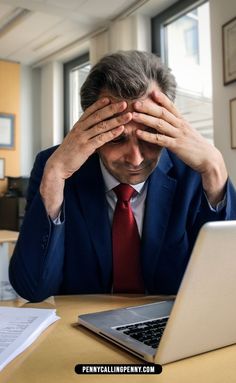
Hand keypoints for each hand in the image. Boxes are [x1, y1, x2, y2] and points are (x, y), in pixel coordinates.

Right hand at [40, 98, 131, 217]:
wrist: (58, 165)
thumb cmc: (68, 154)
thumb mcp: (75, 140)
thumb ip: (85, 134)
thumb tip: (95, 133)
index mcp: (77, 126)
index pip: (89, 112)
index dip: (99, 104)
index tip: (109, 98)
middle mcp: (80, 129)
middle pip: (98, 116)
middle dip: (112, 109)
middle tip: (124, 103)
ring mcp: (82, 138)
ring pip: (102, 126)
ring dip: (116, 120)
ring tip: (128, 116)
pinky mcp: (86, 148)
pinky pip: (101, 138)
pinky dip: (112, 133)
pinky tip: (121, 129)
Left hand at [132, 90, 227, 205]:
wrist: (208, 158)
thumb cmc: (195, 146)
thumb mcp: (187, 132)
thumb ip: (177, 126)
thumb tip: (168, 121)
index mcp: (182, 121)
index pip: (171, 106)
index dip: (162, 98)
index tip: (152, 92)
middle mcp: (180, 125)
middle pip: (162, 113)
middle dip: (148, 107)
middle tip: (135, 103)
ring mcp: (178, 135)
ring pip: (160, 124)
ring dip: (145, 119)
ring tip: (133, 116)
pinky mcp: (176, 146)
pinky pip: (160, 139)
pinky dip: (148, 136)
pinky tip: (138, 133)